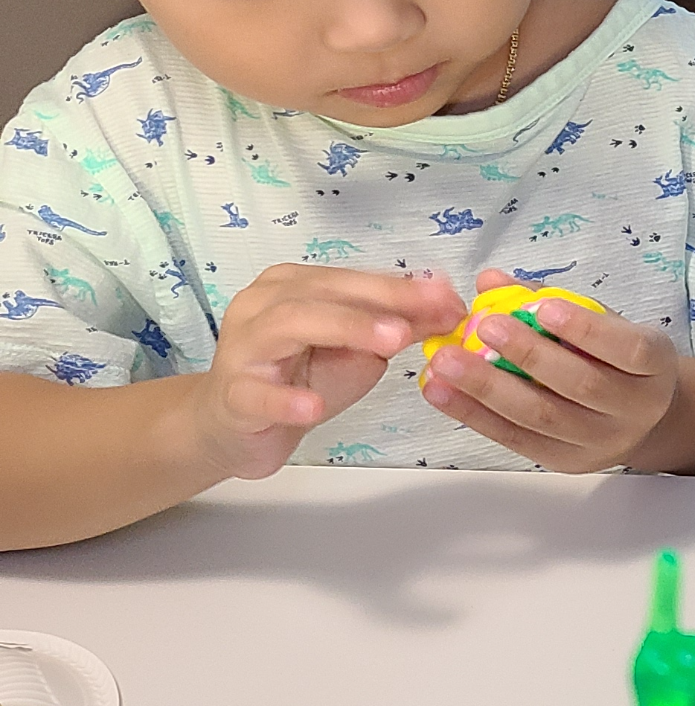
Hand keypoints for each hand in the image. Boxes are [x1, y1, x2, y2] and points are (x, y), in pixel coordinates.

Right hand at [187, 264, 461, 479]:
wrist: (240, 426)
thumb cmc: (300, 379)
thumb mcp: (358, 351)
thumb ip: (397, 328)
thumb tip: (449, 308)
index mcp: (293, 285)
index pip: (351, 279)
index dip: (402, 287)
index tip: (451, 298)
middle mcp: (262, 304)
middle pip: (322, 292)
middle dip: (380, 301)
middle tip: (429, 314)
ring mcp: (242, 347)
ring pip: (287, 325)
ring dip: (343, 330)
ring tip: (389, 344)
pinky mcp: (233, 395)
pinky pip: (256, 394)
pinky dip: (285, 400)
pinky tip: (312, 407)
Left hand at [421, 269, 681, 471]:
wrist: (641, 420)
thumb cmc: (616, 360)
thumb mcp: (603, 324)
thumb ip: (551, 299)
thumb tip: (490, 280)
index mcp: (655, 366)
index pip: (629, 349)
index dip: (587, 330)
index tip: (544, 307)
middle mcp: (635, 409)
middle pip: (582, 385)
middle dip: (529, 355)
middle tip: (485, 328)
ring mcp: (601, 442)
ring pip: (542, 417)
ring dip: (488, 388)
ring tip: (447, 361)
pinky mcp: (566, 461)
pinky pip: (516, 439)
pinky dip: (473, 415)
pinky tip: (441, 391)